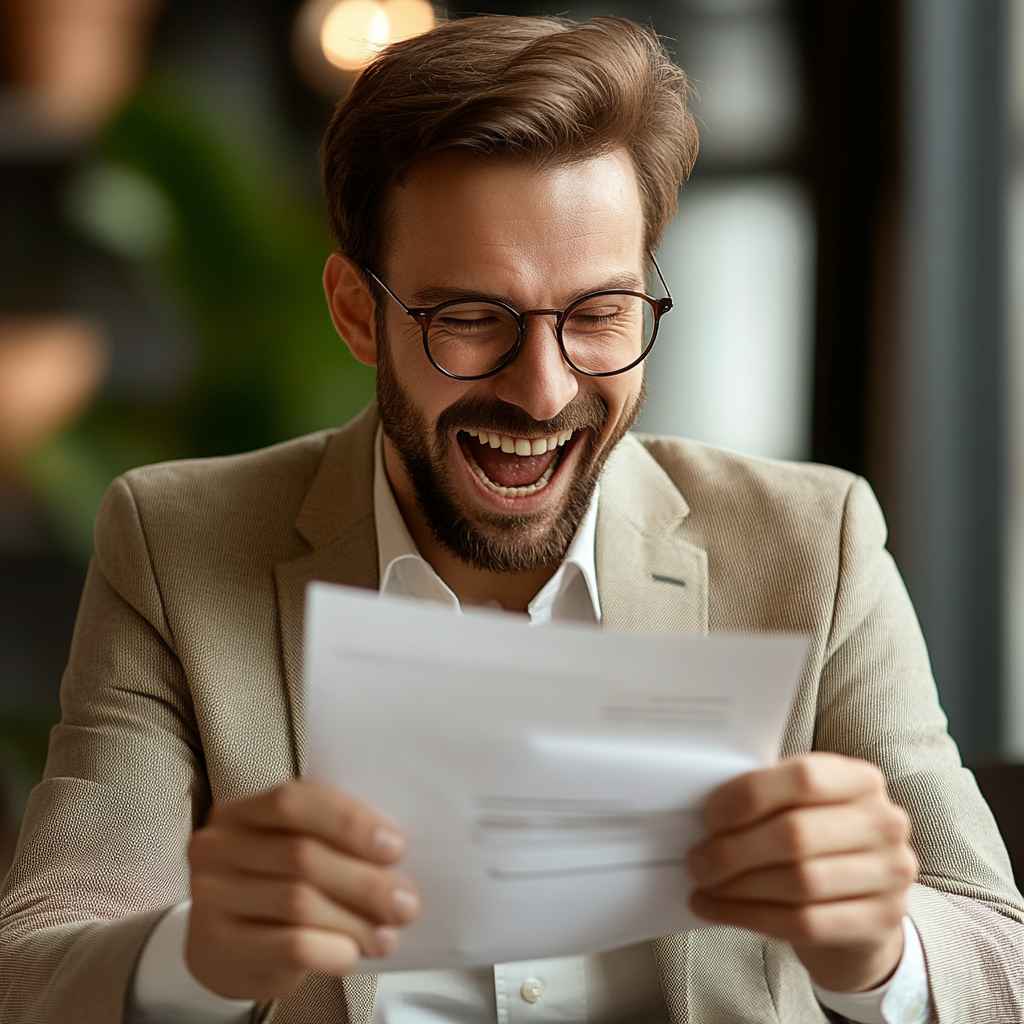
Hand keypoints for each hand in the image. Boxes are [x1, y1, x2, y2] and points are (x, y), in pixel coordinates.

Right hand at [185, 779, 420, 1000]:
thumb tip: (394, 855)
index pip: (293, 801)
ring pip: (299, 902)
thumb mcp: (293, 850)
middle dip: (365, 880)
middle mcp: (216, 848)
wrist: (224, 950)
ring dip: (355, 920)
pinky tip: (353, 954)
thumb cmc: (276, 885)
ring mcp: (210, 898)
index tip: (397, 847)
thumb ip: (331, 841)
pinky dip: (331, 950)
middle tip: (406, 903)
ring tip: (388, 934)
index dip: (349, 822)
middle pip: (301, 856)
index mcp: (240, 810)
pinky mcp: (218, 947)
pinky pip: (288, 946)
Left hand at [685, 753, 916, 992]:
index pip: (803, 778)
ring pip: (799, 883)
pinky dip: (749, 917)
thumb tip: (703, 815)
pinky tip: (716, 911)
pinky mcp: (882, 920)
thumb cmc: (817, 841)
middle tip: (697, 861)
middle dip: (734, 850)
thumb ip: (766, 798)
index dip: (748, 797)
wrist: (862, 904)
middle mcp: (885, 821)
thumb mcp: (801, 805)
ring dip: (738, 887)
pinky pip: (804, 923)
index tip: (708, 817)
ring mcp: (891, 873)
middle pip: (796, 835)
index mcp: (861, 778)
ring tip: (703, 886)